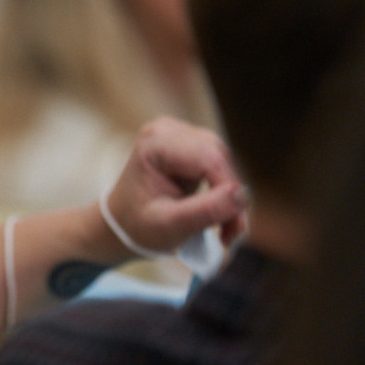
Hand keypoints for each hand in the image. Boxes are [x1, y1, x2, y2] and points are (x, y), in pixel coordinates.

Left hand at [103, 118, 247, 254]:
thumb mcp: (168, 226)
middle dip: (231, 196)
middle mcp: (168, 130)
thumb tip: (242, 195)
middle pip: (219, 157)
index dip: (228, 189)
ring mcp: (180, 134)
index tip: (236, 227)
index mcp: (155, 144)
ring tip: (225, 230)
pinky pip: (221, 165)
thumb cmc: (138, 225)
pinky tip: (220, 215)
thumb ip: (205, 211)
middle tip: (231, 233)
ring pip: (224, 161)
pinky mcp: (191, 144)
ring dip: (230, 196)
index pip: (208, 158)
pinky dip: (224, 191)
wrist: (122, 222)